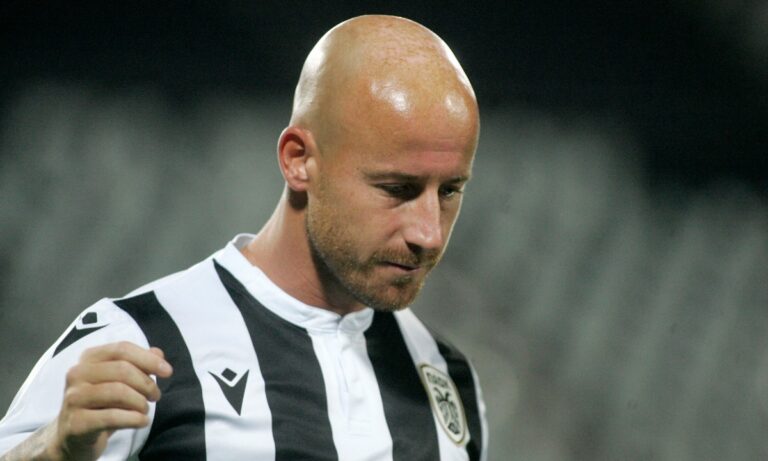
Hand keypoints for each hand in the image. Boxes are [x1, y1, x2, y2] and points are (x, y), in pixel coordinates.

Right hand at [49, 342, 172, 460]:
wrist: (72, 437)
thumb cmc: (101, 404)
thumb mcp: (120, 381)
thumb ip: (138, 364)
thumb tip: (158, 353)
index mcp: (88, 358)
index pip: (122, 349)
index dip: (148, 359)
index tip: (168, 371)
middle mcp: (77, 374)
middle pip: (122, 369)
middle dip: (146, 383)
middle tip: (156, 396)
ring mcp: (73, 398)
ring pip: (118, 392)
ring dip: (140, 402)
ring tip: (145, 410)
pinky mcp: (76, 423)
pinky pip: (112, 417)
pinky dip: (134, 419)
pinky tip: (142, 421)